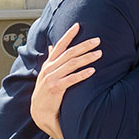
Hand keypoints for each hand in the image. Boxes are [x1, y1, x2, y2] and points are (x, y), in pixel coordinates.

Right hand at [31, 23, 100, 138]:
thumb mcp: (46, 73)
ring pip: (71, 64)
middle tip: (97, 40)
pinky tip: (93, 71)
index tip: (78, 25)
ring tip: (99, 54)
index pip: (59, 46)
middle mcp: (49, 69)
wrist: (40, 112)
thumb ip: (51, 59)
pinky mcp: (55, 88)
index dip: (68, 35)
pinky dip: (82, 74)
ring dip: (87, 58)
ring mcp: (51, 78)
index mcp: (49, 64)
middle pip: (69, 53)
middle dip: (84, 45)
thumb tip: (51, 46)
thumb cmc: (46, 91)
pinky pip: (71, 79)